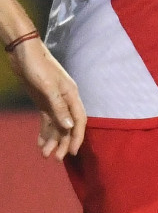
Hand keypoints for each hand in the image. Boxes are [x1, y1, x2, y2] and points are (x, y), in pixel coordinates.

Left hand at [8, 40, 85, 159]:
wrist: (23, 53)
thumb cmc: (38, 66)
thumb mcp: (47, 86)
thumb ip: (58, 106)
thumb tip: (69, 126)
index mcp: (71, 94)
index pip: (79, 120)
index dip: (76, 137)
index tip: (71, 153)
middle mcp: (65, 99)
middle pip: (68, 125)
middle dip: (63, 142)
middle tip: (55, 159)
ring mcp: (54, 100)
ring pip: (57, 124)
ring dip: (52, 140)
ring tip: (45, 155)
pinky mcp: (43, 101)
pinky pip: (46, 120)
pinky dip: (44, 132)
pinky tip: (39, 143)